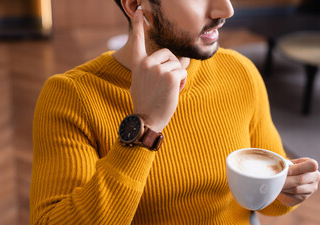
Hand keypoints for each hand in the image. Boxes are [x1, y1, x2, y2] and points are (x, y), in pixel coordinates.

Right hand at [130, 8, 186, 132]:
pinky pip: (183, 72)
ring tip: (167, 89)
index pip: (137, 40)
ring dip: (176, 76)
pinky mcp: (171, 76)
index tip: (138, 11)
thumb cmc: (144, 102)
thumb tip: (152, 65)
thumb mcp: (138, 82)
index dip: (137, 25)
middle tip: (165, 82)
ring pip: (177, 64)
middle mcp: (147, 63)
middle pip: (168, 53)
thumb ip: (144, 69)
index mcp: (138, 64)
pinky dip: (181, 82)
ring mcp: (159, 69)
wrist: (147, 119)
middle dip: (171, 66)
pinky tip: (173, 92)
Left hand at [277, 158, 319, 206]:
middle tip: (275, 179)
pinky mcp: (304, 197)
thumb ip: (286, 166)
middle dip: (286, 180)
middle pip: (301, 179)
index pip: (312, 165)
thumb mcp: (288, 164)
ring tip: (275, 183)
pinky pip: (293, 195)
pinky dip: (284, 192)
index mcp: (311, 165)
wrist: (288, 182)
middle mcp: (315, 176)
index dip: (297, 168)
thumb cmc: (288, 170)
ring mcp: (311, 188)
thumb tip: (278, 170)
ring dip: (284, 186)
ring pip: (295, 189)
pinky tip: (280, 188)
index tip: (285, 171)